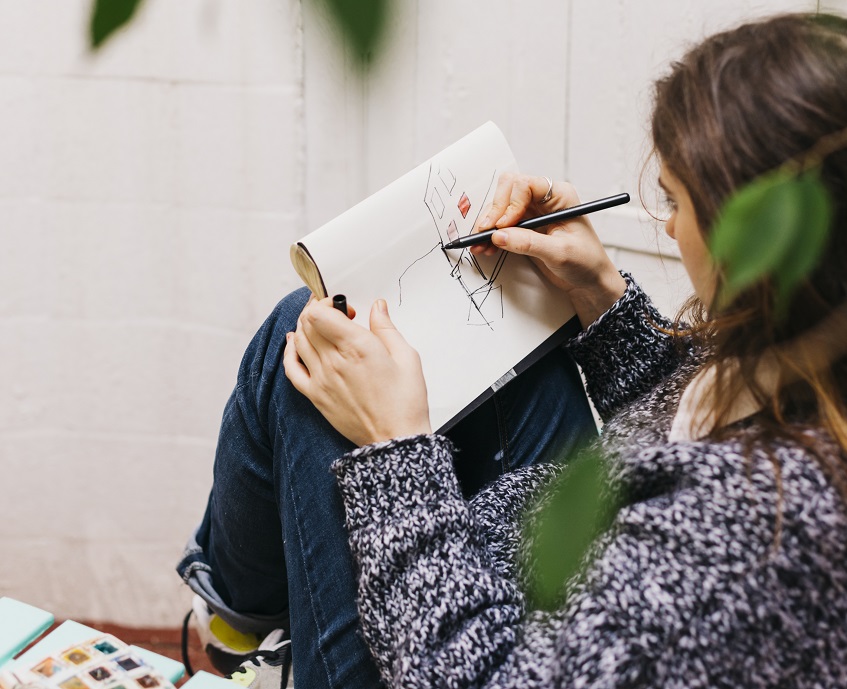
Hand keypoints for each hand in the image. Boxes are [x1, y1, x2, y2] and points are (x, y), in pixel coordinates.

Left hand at [283, 296, 431, 446]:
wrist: (395, 438)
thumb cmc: (404, 401)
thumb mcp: (406, 356)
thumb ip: (386, 328)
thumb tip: (377, 307)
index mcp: (357, 347)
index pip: (319, 313)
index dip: (327, 302)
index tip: (342, 306)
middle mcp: (334, 361)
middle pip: (307, 324)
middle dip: (317, 310)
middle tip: (333, 312)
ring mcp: (321, 379)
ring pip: (299, 341)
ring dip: (305, 327)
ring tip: (320, 325)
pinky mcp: (315, 395)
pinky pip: (291, 368)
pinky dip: (290, 352)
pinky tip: (295, 344)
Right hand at [471, 173, 626, 326]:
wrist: (590, 282)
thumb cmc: (586, 263)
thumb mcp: (559, 253)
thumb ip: (528, 243)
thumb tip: (499, 235)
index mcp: (559, 196)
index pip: (525, 185)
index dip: (510, 203)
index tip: (502, 226)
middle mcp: (544, 200)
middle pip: (508, 191)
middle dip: (494, 211)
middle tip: (485, 232)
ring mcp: (533, 214)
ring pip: (501, 208)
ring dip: (488, 224)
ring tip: (480, 244)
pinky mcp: (525, 229)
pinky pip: (501, 225)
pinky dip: (491, 235)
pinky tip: (485, 246)